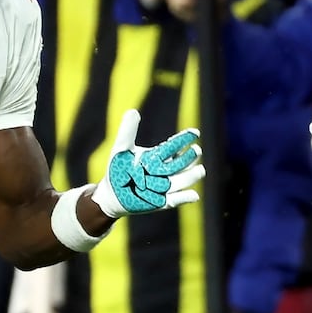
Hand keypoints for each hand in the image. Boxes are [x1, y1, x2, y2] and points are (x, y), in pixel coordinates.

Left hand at [90, 109, 204, 217]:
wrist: (111, 194)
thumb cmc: (118, 169)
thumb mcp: (120, 150)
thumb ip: (127, 132)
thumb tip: (132, 111)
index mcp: (158, 156)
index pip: (174, 145)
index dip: (185, 139)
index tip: (194, 133)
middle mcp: (164, 170)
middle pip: (181, 163)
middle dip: (190, 158)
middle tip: (196, 150)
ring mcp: (164, 186)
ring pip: (182, 181)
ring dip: (191, 176)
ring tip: (200, 170)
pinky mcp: (161, 202)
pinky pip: (176, 200)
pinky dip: (185, 198)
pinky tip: (194, 195)